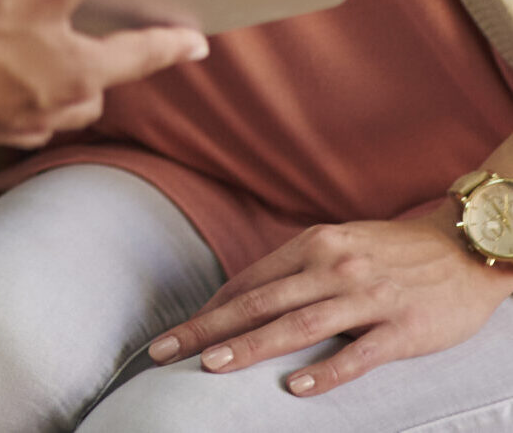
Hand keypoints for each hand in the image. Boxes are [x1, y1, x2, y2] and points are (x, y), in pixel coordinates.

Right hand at [0, 0, 208, 147]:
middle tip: (101, 34)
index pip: (142, 54)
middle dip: (101, 58)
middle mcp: (54, 107)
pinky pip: (4, 108)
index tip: (193, 42)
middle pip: (96, 82)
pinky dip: (3, 88)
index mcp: (80, 75)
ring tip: (36, 47)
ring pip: (51, 99)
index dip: (170, 42)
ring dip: (51, 76)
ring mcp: (12, 122)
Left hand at [146, 207, 512, 395]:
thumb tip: (251, 295)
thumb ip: (299, 268)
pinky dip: (324, 370)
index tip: (177, 333)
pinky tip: (294, 387)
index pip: (248, 282)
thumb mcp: (340, 245)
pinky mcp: (402, 326)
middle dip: (207, 329)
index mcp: (312, 245)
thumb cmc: (395, 252)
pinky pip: (358, 352)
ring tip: (210, 367)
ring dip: (249, 347)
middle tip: (165, 352)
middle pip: (258, 302)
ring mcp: (366, 296)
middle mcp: (332, 266)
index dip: (210, 310)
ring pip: (296, 325)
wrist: (466, 249)